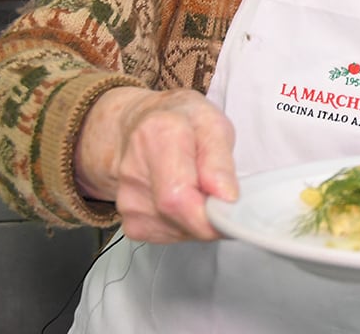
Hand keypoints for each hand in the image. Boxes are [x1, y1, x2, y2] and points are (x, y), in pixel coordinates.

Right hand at [74, 86, 238, 242]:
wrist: (145, 123)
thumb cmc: (184, 122)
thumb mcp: (214, 124)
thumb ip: (220, 160)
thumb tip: (226, 198)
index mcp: (157, 136)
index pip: (177, 197)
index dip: (210, 213)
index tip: (232, 208)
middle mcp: (134, 171)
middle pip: (178, 217)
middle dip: (211, 217)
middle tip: (223, 197)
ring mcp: (127, 200)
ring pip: (178, 231)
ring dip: (199, 220)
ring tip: (201, 190)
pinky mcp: (130, 222)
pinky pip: (169, 236)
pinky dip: (186, 226)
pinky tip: (186, 201)